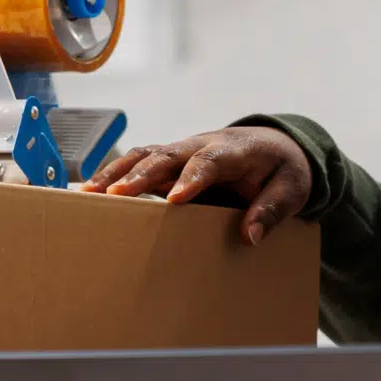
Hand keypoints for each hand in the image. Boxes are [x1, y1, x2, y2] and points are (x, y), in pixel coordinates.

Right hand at [78, 126, 312, 245]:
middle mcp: (203, 144)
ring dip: (117, 172)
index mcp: (235, 150)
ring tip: (88, 193)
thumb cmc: (283, 169)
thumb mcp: (292, 189)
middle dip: (141, 174)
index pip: (209, 160)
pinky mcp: (171, 162)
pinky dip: (115, 175)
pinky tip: (90, 192)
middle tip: (117, 194)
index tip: (175, 199)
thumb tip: (250, 235)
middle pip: (167, 154)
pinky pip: (140, 163)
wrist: (277, 146)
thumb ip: (272, 209)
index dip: (192, 177)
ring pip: (145, 154)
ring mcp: (184, 151)